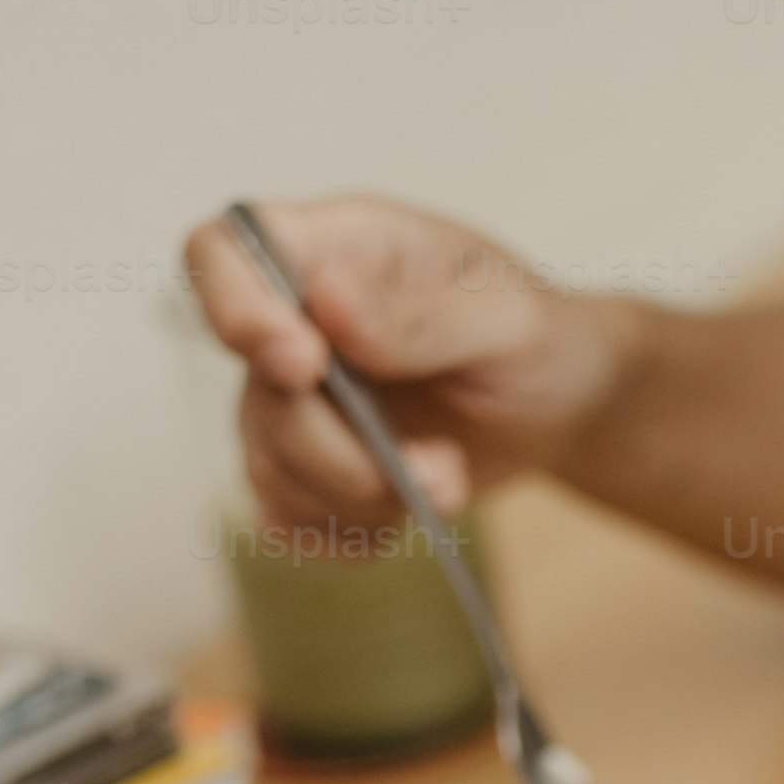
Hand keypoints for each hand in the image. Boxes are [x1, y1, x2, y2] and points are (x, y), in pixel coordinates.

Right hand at [180, 193, 639, 531]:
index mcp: (335, 249)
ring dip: (357, 500)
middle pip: (255, 390)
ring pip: (267, 465)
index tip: (304, 366)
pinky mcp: (305, 467)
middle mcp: (296, 320)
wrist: (561, 406)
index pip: (222, 253)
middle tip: (438, 469)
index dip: (234, 309)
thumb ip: (419, 313)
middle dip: (341, 452)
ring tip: (446, 485)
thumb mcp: (505, 317)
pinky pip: (284, 517)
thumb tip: (328, 302)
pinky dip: (343, 534)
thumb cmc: (534, 337)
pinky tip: (404, 519)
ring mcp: (292, 398)